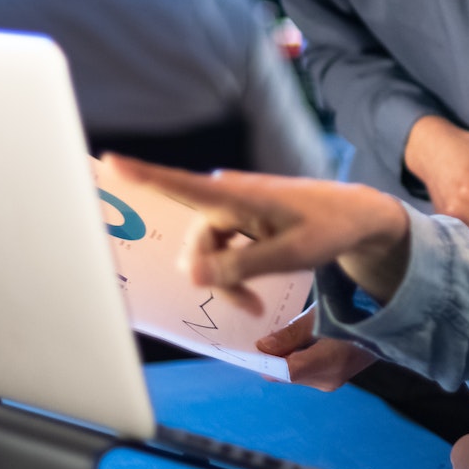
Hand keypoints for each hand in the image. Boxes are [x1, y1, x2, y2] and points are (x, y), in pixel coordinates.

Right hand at [107, 158, 412, 309]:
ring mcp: (234, 208)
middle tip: (247, 307)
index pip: (183, 185)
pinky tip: (250, 292)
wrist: (356, 216)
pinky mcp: (240, 219)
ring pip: (207, 252)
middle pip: (196, 243)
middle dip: (213, 277)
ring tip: (252, 304)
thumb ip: (239, 265)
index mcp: (239, 196)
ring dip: (224, 279)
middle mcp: (229, 197)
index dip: (145, 175)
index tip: (112, 161)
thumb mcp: (289, 255)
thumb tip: (190, 274)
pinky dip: (231, 271)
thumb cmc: (328, 228)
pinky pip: (220, 249)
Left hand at [255, 306, 380, 390]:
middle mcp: (329, 379)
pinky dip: (296, 358)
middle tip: (261, 336)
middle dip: (272, 358)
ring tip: (278, 335)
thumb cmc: (354, 309)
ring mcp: (333, 380)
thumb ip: (290, 334)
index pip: (285, 371)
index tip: (249, 347)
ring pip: (295, 373)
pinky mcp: (335, 376)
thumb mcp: (319, 316)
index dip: (264, 361)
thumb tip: (262, 347)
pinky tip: (294, 341)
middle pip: (288, 374)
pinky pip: (306, 371)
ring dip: (284, 357)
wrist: (385, 317)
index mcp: (329, 364)